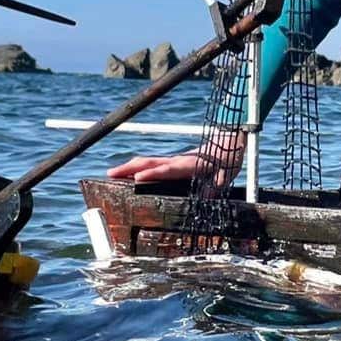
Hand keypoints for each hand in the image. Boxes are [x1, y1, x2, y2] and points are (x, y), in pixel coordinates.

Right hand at [107, 141, 239, 186]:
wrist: (230, 144)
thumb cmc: (228, 161)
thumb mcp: (226, 175)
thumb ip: (217, 185)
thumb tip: (208, 196)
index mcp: (190, 164)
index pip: (168, 169)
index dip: (153, 174)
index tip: (137, 178)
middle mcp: (177, 160)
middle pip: (149, 162)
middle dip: (129, 168)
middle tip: (110, 173)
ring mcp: (174, 159)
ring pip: (148, 161)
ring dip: (129, 166)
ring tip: (111, 173)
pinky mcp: (173, 161)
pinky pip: (152, 163)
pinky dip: (137, 166)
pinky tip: (128, 173)